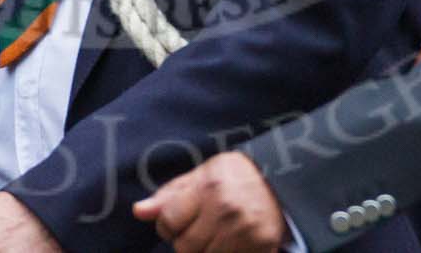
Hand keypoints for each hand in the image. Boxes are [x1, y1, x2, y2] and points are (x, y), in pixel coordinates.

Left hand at [134, 151, 285, 252]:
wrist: (282, 183)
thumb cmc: (235, 177)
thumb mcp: (202, 175)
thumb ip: (170, 194)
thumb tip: (139, 211)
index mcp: (210, 187)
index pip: (168, 220)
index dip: (166, 223)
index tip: (175, 220)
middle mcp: (227, 211)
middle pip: (184, 247)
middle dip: (184, 241)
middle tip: (196, 229)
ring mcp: (245, 233)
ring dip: (203, 251)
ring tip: (212, 236)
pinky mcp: (260, 249)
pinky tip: (226, 244)